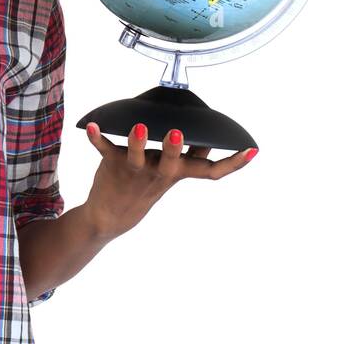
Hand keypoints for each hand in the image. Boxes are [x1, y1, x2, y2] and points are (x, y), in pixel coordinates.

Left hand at [81, 122, 257, 240]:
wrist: (110, 217)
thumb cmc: (146, 186)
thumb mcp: (171, 176)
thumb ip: (188, 158)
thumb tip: (209, 139)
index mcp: (178, 174)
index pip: (210, 172)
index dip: (233, 163)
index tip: (251, 150)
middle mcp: (159, 173)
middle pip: (171, 164)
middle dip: (176, 149)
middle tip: (179, 133)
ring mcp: (135, 170)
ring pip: (136, 158)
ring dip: (137, 143)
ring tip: (138, 128)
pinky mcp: (112, 165)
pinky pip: (104, 149)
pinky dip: (97, 138)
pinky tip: (93, 126)